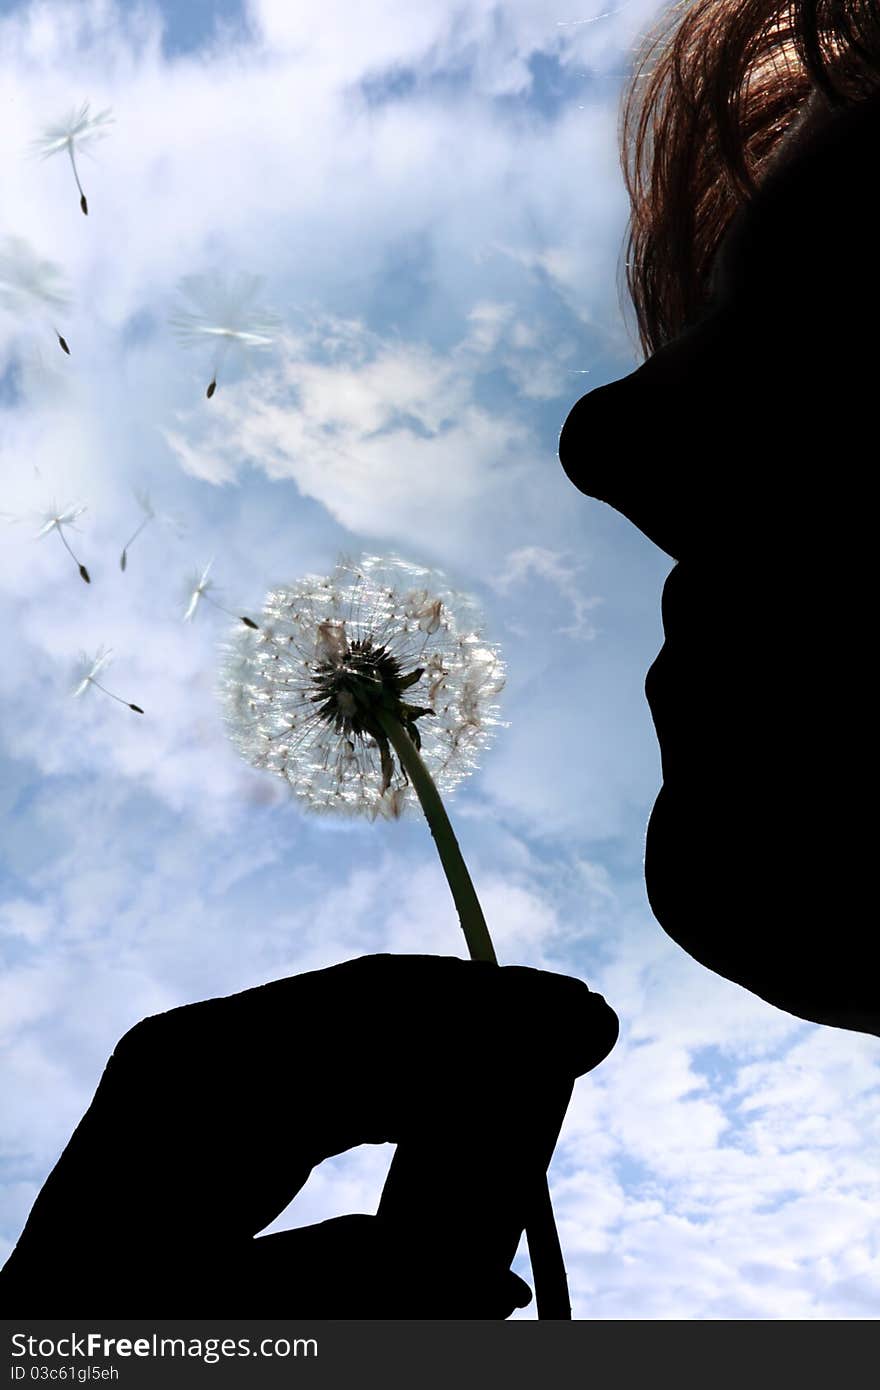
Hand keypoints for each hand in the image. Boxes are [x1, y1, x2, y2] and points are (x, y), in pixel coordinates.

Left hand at [0, 953, 617, 1315]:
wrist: (33, 1330)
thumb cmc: (112, 1326)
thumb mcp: (234, 1326)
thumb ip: (360, 1296)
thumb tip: (503, 1287)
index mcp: (195, 1074)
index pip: (377, 1015)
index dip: (493, 1018)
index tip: (587, 1024)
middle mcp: (201, 1045)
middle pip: (375, 1007)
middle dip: (488, 1018)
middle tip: (589, 1024)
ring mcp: (204, 1064)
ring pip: (360, 1029)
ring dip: (457, 1043)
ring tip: (552, 1048)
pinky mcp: (217, 1098)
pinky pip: (332, 1070)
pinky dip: (407, 1084)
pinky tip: (468, 1092)